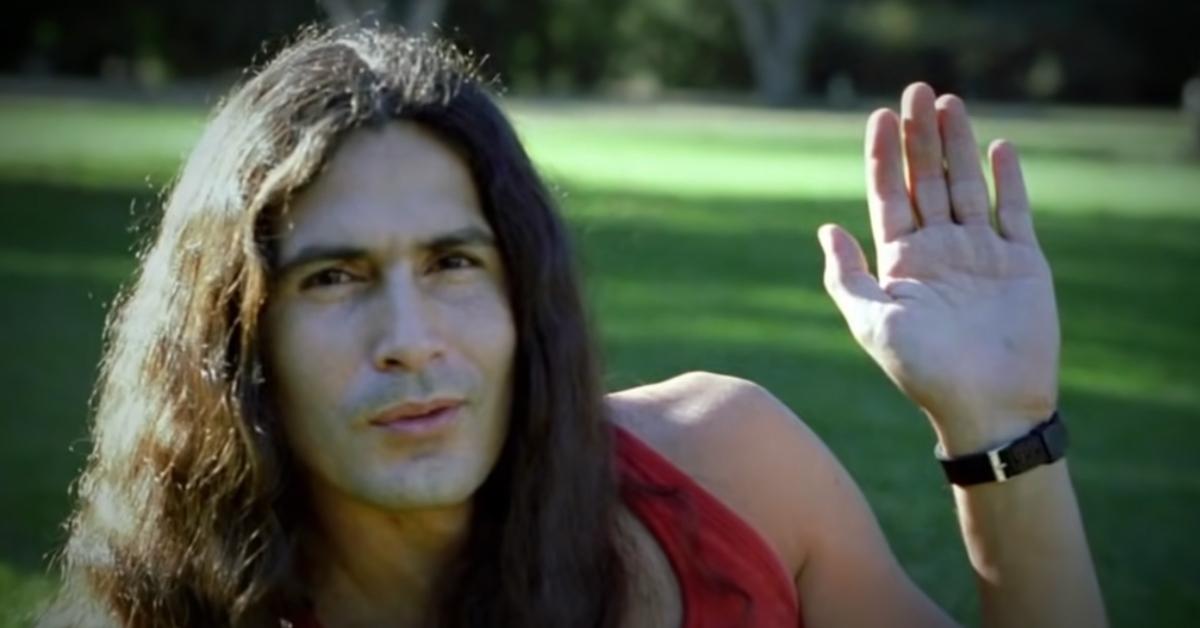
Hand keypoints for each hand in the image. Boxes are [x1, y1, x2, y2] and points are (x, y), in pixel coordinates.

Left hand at [819, 83, 1059, 453]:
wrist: (987, 406)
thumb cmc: (923, 371)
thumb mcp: (872, 323)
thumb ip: (846, 276)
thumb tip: (824, 228)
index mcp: (900, 262)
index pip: (887, 196)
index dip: (883, 157)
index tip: (880, 116)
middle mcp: (938, 252)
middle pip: (926, 181)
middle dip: (921, 137)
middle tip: (918, 91)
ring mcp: (980, 254)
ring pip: (966, 186)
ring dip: (959, 146)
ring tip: (951, 103)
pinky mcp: (1021, 262)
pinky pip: (1014, 212)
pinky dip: (1008, 180)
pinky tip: (999, 147)